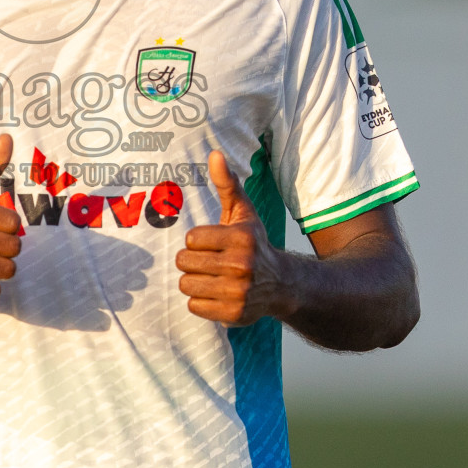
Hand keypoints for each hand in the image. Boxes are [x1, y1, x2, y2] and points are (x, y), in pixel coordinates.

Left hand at [176, 150, 284, 325]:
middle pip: (185, 262)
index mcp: (242, 238)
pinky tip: (217, 294)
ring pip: (186, 284)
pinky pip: (194, 306)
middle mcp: (242, 265)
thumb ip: (227, 183)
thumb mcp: (242, 212)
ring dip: (194, 282)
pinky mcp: (233, 314)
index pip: (191, 239)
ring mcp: (239, 292)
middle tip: (212, 262)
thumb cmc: (253, 243)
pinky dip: (201, 302)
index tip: (213, 244)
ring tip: (213, 278)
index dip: (198, 241)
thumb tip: (215, 154)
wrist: (282, 284)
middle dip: (193, 261)